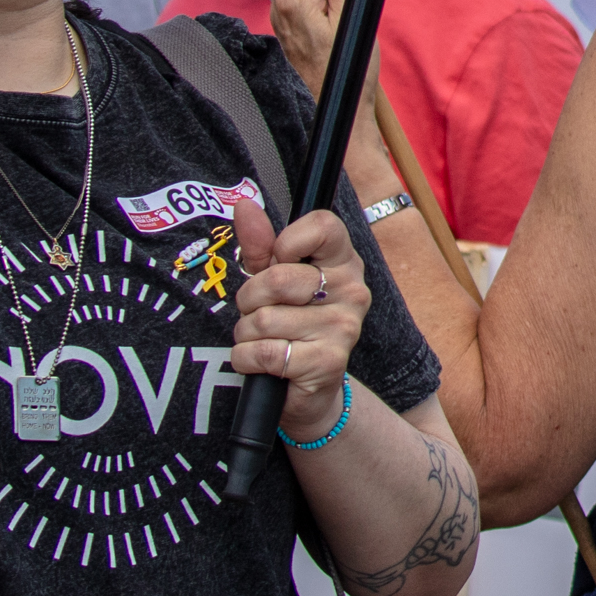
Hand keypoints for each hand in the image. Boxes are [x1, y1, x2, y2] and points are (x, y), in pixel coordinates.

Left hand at [227, 188, 372, 443]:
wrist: (309, 390)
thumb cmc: (290, 325)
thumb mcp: (273, 282)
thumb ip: (260, 245)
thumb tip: (243, 205)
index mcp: (343, 262)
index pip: (322, 225)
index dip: (286, 242)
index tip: (278, 262)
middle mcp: (353, 290)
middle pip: (278, 277)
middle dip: (250, 299)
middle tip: (259, 312)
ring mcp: (344, 327)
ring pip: (265, 318)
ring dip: (247, 333)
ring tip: (263, 340)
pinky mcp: (328, 362)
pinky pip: (265, 351)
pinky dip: (247, 358)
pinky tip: (261, 363)